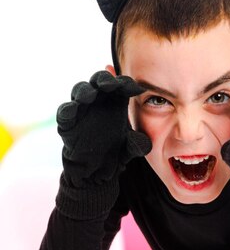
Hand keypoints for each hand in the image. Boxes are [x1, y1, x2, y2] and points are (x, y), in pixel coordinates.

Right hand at [57, 70, 151, 187]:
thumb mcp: (130, 148)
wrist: (97, 170)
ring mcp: (82, 109)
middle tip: (111, 84)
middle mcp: (99, 100)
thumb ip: (138, 145)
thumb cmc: (116, 151)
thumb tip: (144, 143)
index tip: (137, 89)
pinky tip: (72, 110)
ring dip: (85, 91)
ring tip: (91, 95)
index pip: (121, 85)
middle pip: (99, 81)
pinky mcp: (68, 123)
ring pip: (81, 91)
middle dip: (104, 79)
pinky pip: (65, 113)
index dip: (127, 84)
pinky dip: (67, 110)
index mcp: (116, 101)